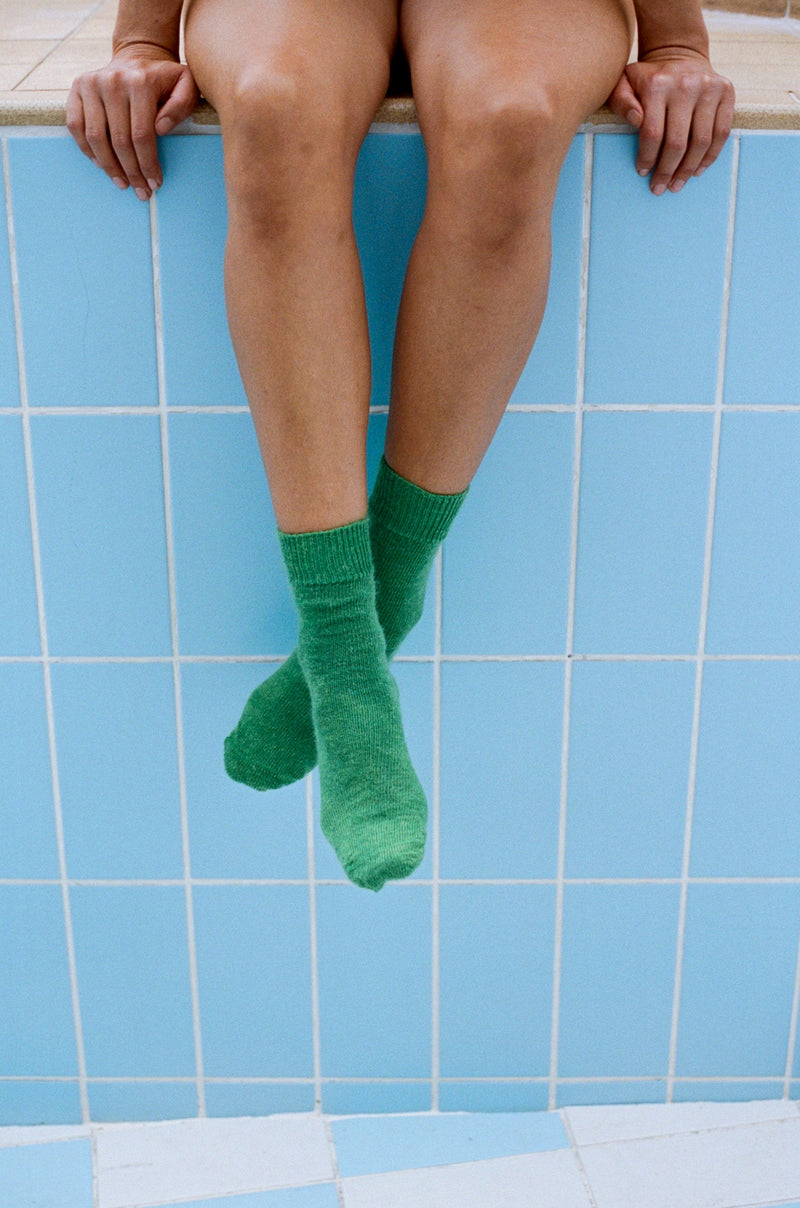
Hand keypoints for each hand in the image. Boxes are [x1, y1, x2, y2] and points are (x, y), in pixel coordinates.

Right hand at [66, 46, 198, 199]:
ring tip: (122, 183)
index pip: (142, 135)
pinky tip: (102, 164)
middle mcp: (112, 80)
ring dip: (109, 167)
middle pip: (119, 140)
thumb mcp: (186, 85)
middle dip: (131, 171)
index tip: (155, 183)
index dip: (148, 164)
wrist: (137, 58)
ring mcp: (91, 83)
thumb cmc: (164, 80)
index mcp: (140, 82)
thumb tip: (160, 128)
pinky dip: (87, 149)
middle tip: (141, 191)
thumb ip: (182, 104)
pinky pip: (76, 126)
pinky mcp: (77, 88)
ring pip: (96, 137)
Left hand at [607, 50, 734, 194]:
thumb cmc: (647, 78)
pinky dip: (710, 156)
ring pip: (701, 141)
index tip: (643, 172)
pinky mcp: (726, 92)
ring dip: (688, 169)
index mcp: (658, 84)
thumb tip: (636, 120)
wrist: (679, 53)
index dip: (647, 158)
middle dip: (667, 171)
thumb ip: (621, 101)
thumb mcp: (624, 82)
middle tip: (659, 188)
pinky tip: (697, 170)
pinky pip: (721, 133)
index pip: (652, 133)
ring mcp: (709, 88)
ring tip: (677, 184)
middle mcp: (686, 85)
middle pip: (677, 142)